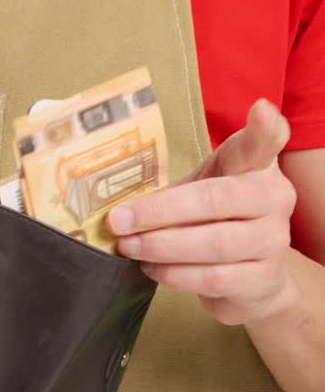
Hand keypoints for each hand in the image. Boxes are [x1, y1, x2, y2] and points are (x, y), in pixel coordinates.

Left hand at [107, 97, 297, 324]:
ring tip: (128, 245)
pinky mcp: (264, 281)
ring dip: (161, 247)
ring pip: (213, 244)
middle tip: (118, 219)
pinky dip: (176, 275)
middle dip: (159, 211)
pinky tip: (152, 268)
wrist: (255, 277)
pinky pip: (214, 278)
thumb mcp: (204, 186)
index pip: (262, 142)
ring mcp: (274, 241)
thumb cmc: (218, 217)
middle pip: (215, 200)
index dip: (264, 127)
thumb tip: (116, 197)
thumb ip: (178, 180)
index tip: (261, 110)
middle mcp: (274, 198)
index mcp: (257, 164)